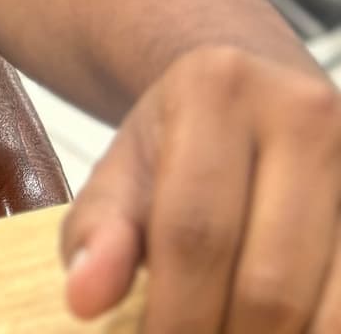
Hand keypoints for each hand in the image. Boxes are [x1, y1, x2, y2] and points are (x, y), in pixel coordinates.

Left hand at [62, 43, 340, 328]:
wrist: (257, 101)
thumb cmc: (185, 147)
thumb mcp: (127, 172)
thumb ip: (100, 230)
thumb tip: (84, 299)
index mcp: (219, 88)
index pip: (195, 232)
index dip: (173, 319)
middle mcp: (303, 114)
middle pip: (269, 282)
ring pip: (330, 312)